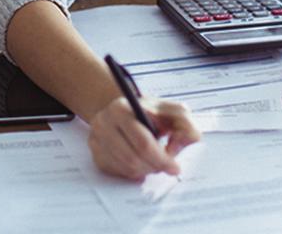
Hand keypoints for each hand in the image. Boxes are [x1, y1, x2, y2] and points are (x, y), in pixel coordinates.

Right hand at [87, 96, 201, 180]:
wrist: (125, 110)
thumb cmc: (152, 113)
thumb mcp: (173, 111)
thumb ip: (185, 125)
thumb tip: (176, 147)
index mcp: (122, 109)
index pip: (143, 143)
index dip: (162, 158)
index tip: (175, 167)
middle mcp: (104, 123)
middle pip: (133, 159)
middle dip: (155, 166)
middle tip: (167, 167)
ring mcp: (96, 139)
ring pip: (126, 168)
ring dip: (146, 170)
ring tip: (155, 162)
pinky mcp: (95, 154)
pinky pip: (117, 173)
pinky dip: (134, 173)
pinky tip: (142, 163)